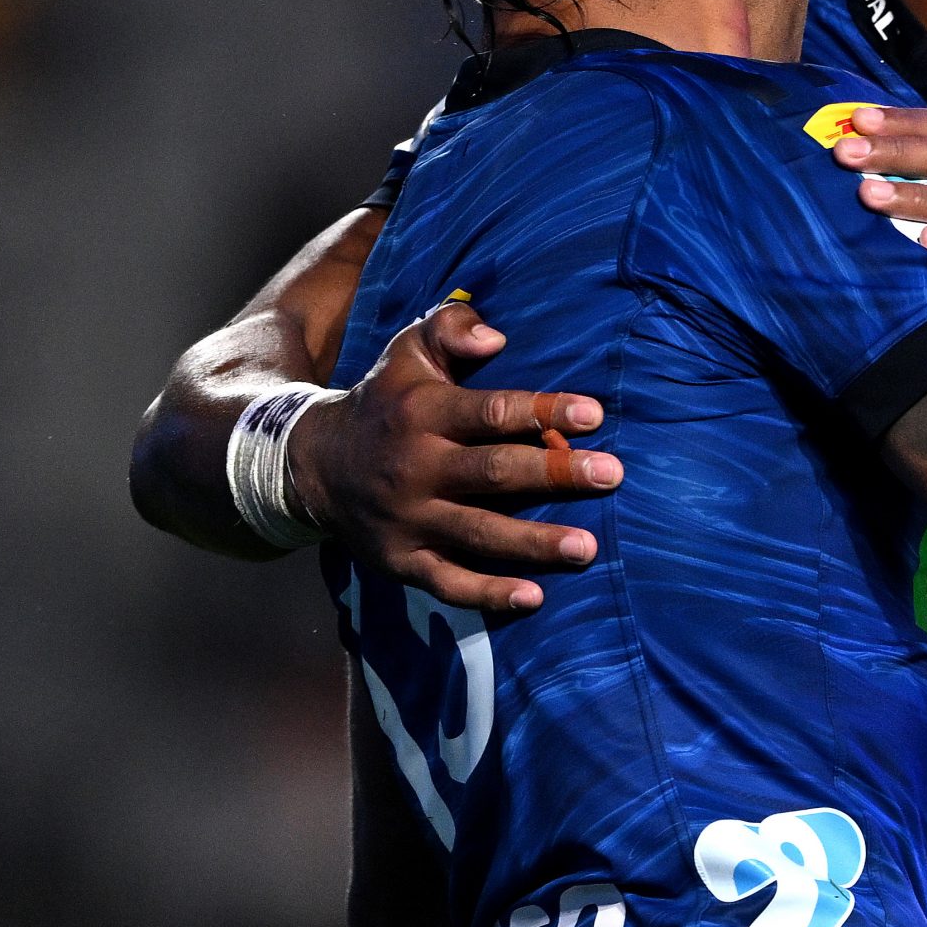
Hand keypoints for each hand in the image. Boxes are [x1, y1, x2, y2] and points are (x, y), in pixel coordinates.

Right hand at [287, 300, 620, 614]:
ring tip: (587, 547)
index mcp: (422, 413)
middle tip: (612, 474)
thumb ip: (451, 328)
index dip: (542, 412)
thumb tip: (496, 338)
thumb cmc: (388, 400)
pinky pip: (449, 583)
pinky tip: (534, 598)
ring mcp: (409, 519)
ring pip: (478, 534)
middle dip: (555, 475)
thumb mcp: (409, 351)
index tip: (594, 414)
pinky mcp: (403, 560)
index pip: (490, 412)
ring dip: (534, 542)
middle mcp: (415, 468)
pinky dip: (489, 594)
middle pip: (494, 473)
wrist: (314, 464)